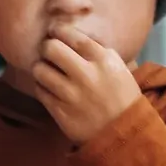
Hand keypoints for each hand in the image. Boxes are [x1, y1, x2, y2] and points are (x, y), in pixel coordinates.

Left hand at [33, 26, 143, 143]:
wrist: (125, 134)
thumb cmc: (122, 97)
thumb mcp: (118, 67)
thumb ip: (97, 49)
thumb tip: (70, 33)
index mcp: (103, 59)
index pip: (70, 35)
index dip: (57, 31)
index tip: (54, 33)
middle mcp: (86, 75)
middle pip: (50, 48)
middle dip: (47, 48)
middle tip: (49, 54)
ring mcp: (72, 95)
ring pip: (40, 70)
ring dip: (41, 69)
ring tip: (48, 72)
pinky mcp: (62, 113)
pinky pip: (40, 91)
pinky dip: (42, 87)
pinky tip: (50, 89)